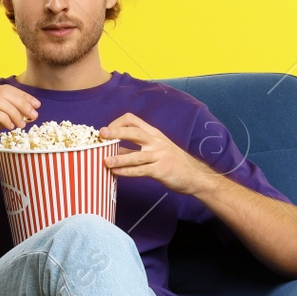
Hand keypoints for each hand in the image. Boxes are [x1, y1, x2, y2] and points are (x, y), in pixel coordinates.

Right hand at [0, 86, 40, 161]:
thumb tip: (22, 116)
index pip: (6, 89)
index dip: (23, 96)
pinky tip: (10, 127)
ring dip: (15, 111)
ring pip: (0, 100)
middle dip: (23, 102)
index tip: (36, 105)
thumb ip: (2, 116)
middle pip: (5, 92)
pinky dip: (5, 118)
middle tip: (34, 114)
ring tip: (23, 124)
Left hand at [98, 114, 216, 196]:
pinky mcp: (161, 170)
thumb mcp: (155, 150)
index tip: (106, 132)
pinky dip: (126, 172)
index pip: (132, 120)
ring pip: (136, 155)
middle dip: (116, 132)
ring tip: (105, 161)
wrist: (194, 175)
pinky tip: (116, 173)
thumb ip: (134, 150)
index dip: (117, 123)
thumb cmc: (172, 162)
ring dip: (119, 158)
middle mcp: (156, 141)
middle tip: (102, 135)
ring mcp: (159, 155)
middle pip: (134, 132)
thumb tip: (112, 152)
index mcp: (153, 134)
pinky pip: (140, 170)